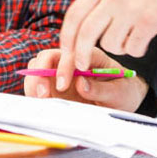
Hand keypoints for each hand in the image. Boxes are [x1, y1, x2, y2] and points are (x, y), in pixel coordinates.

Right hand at [23, 47, 148, 110]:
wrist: (123, 100)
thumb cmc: (123, 91)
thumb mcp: (120, 92)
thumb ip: (102, 89)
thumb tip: (81, 84)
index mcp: (89, 55)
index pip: (70, 53)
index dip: (62, 67)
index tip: (62, 86)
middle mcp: (71, 61)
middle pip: (46, 57)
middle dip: (40, 73)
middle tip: (42, 95)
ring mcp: (60, 74)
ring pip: (37, 69)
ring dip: (33, 83)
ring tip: (39, 101)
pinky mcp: (54, 87)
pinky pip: (37, 85)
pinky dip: (33, 93)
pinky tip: (39, 104)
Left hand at [55, 0, 156, 90]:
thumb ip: (95, 5)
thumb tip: (71, 39)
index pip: (74, 15)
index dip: (66, 37)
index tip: (65, 52)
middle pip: (86, 33)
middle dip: (79, 55)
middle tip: (80, 67)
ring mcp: (131, 9)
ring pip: (110, 44)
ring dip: (118, 47)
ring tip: (130, 34)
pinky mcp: (148, 22)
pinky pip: (132, 49)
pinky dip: (137, 49)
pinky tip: (144, 37)